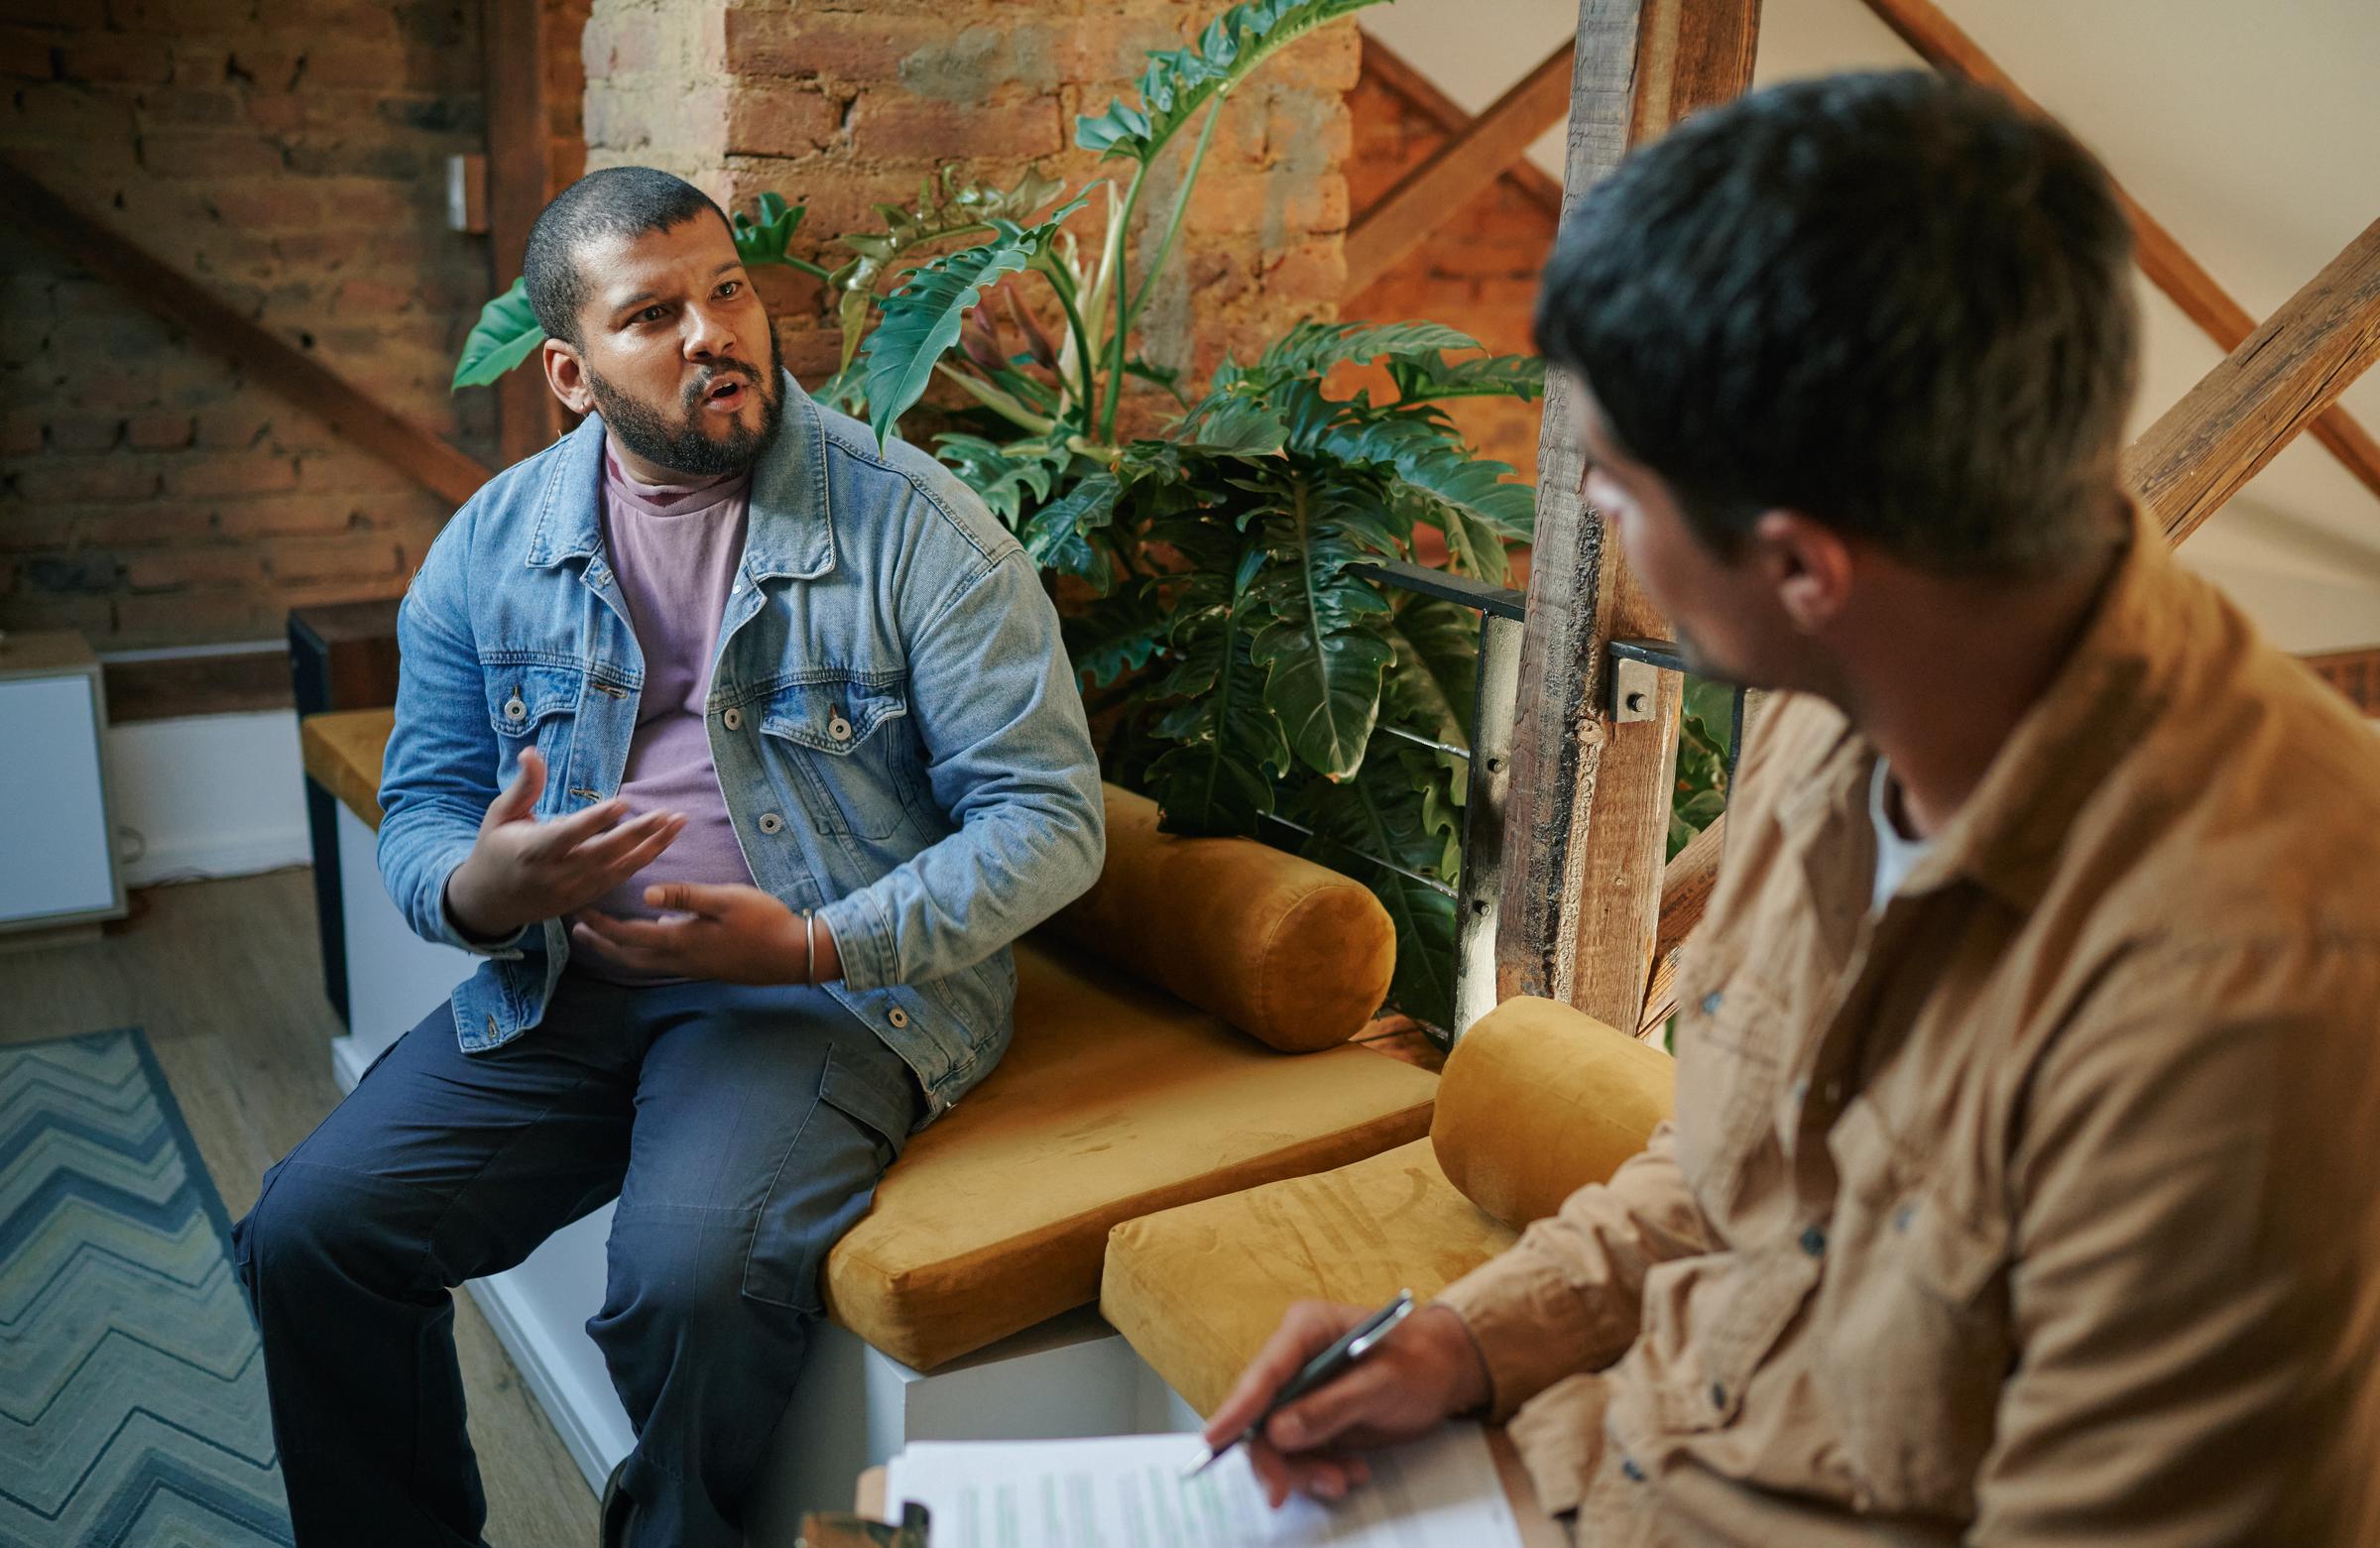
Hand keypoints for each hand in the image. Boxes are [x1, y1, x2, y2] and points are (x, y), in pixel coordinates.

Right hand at [445, 748, 686, 940]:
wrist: (491, 901)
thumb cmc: (495, 848)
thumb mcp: (501, 814)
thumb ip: (524, 786)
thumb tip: (531, 751)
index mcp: (534, 850)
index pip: (570, 834)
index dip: (597, 820)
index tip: (623, 802)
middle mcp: (557, 873)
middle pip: (604, 853)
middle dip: (638, 834)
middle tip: (667, 814)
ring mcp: (573, 889)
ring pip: (619, 869)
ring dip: (652, 847)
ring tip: (678, 824)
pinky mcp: (585, 898)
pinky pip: (619, 879)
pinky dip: (643, 861)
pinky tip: (664, 842)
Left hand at [570, 882, 842, 984]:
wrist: (794, 955)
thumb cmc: (763, 922)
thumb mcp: (726, 899)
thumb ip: (685, 897)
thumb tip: (646, 896)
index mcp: (680, 941)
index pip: (628, 935)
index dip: (600, 924)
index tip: (579, 910)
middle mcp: (680, 960)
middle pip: (628, 958)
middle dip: (600, 944)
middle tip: (578, 930)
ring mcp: (692, 967)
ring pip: (643, 964)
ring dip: (619, 951)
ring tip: (602, 938)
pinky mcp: (705, 967)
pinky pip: (661, 963)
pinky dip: (642, 954)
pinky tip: (649, 939)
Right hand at [1203, 1301, 1490, 1508]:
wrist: (1446, 1370)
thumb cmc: (1420, 1360)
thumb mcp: (1382, 1383)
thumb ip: (1330, 1406)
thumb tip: (1278, 1432)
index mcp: (1305, 1330)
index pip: (1262, 1373)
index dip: (1236, 1409)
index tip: (1214, 1441)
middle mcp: (1294, 1359)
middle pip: (1261, 1415)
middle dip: (1275, 1457)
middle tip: (1283, 1493)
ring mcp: (1302, 1390)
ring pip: (1278, 1442)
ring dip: (1304, 1470)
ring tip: (1343, 1479)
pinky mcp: (1313, 1417)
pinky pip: (1300, 1453)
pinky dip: (1321, 1470)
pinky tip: (1352, 1471)